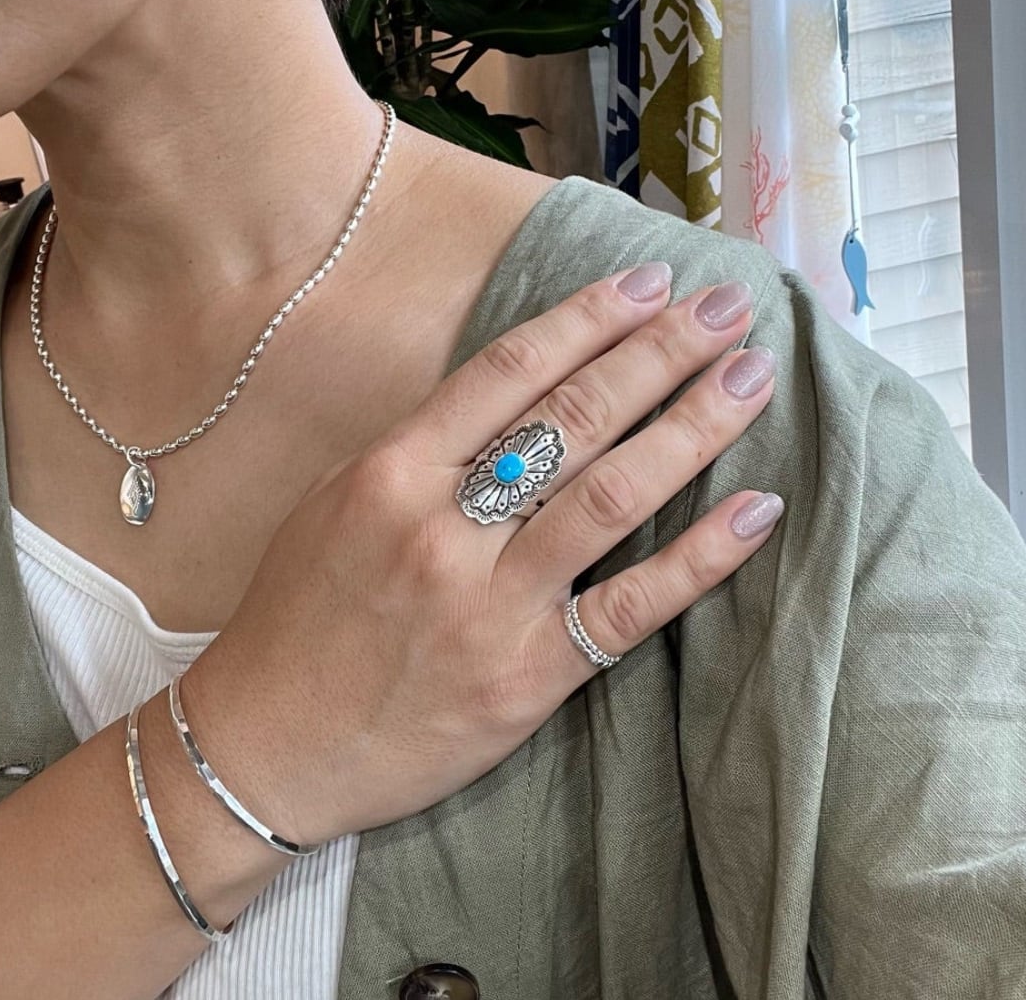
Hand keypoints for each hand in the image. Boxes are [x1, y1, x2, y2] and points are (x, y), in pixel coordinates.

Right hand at [184, 263, 779, 846]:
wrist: (267, 745)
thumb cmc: (296, 616)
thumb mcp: (335, 503)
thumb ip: (420, 448)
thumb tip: (513, 391)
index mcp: (392, 472)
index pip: (509, 369)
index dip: (588, 317)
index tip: (649, 282)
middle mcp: (444, 527)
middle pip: (573, 417)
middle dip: (660, 351)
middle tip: (727, 306)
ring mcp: (491, 604)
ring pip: (613, 495)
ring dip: (693, 427)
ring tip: (752, 377)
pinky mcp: (528, 676)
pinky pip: (630, 606)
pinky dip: (702, 557)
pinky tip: (758, 509)